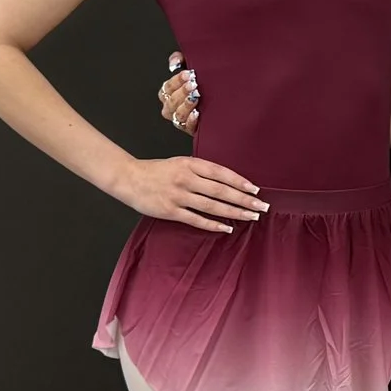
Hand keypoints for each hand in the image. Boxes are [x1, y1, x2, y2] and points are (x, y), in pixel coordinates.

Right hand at [110, 154, 265, 232]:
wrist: (128, 177)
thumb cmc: (157, 171)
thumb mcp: (180, 162)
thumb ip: (201, 170)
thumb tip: (228, 182)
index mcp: (190, 164)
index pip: (221, 173)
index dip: (240, 181)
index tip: (255, 190)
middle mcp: (186, 179)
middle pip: (221, 190)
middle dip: (244, 200)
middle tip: (262, 207)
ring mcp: (178, 195)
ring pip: (212, 205)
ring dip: (233, 212)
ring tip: (251, 218)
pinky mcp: (170, 211)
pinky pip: (196, 219)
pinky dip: (213, 224)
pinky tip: (227, 228)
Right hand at [159, 50, 198, 134]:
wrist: (223, 102)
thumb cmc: (203, 83)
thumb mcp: (192, 68)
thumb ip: (181, 59)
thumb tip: (175, 63)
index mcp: (168, 93)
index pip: (167, 87)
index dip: (176, 81)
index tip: (188, 74)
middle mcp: (172, 108)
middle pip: (171, 101)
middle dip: (182, 92)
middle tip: (194, 84)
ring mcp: (181, 120)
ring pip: (178, 115)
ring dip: (186, 105)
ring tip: (196, 96)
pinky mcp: (192, 129)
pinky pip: (188, 127)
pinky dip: (192, 120)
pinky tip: (198, 113)